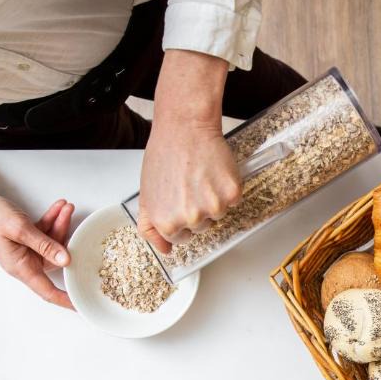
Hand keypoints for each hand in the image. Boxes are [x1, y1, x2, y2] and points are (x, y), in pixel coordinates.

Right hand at [0, 192, 74, 307]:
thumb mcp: (19, 228)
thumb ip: (44, 244)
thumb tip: (66, 260)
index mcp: (20, 267)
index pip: (47, 291)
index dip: (66, 300)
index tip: (82, 304)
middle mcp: (24, 262)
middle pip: (55, 258)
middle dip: (64, 235)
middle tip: (69, 213)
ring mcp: (26, 251)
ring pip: (52, 243)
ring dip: (59, 224)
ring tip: (65, 207)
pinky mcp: (26, 239)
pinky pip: (45, 234)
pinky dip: (51, 221)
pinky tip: (58, 208)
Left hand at [137, 123, 240, 253]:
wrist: (184, 128)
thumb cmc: (164, 156)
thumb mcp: (147, 195)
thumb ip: (151, 227)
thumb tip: (165, 251)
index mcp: (167, 222)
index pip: (180, 238)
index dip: (180, 218)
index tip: (179, 201)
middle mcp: (190, 219)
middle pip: (201, 227)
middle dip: (197, 208)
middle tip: (188, 184)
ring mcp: (213, 207)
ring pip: (218, 214)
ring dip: (213, 198)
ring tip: (200, 176)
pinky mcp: (231, 194)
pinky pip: (233, 200)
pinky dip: (227, 187)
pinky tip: (213, 172)